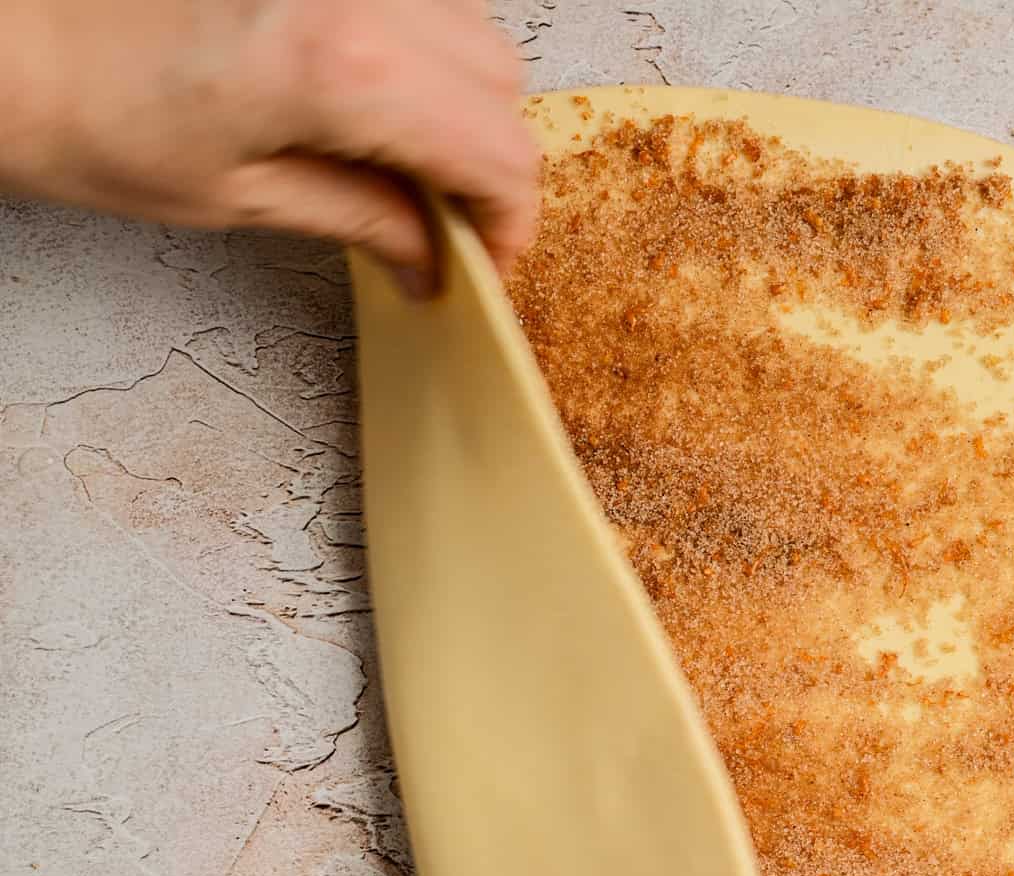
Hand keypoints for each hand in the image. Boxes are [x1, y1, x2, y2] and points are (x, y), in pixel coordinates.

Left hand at [0, 0, 536, 280]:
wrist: (10, 32)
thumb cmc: (91, 111)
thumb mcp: (241, 196)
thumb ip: (364, 217)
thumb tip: (432, 252)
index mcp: (342, 62)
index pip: (496, 147)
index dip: (509, 219)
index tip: (487, 259)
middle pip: (498, 74)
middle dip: (486, 156)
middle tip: (441, 216)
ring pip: (468, 19)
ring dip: (454, 93)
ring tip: (394, 151)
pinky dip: (415, 41)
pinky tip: (365, 88)